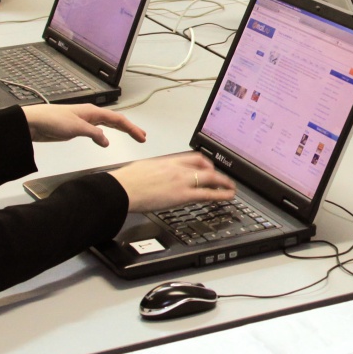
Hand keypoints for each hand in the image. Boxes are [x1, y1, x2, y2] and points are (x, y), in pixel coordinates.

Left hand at [23, 103, 148, 145]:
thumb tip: (106, 141)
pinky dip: (106, 134)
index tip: (142, 137)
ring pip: (108, 124)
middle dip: (130, 128)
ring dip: (120, 130)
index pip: (118, 120)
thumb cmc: (53, 120)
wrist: (34, 122)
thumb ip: (94, 133)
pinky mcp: (78, 129)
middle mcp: (91, 115)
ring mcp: (85, 121)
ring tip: (131, 135)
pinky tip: (106, 140)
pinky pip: (97, 131)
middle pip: (116, 121)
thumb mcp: (77, 128)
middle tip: (142, 136)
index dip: (131, 128)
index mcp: (93, 112)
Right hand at [109, 152, 236, 212]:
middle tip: (224, 179)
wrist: (122, 189)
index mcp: (167, 161)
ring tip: (231, 188)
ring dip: (223, 183)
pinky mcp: (182, 195)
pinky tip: (227, 196)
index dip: (205, 162)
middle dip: (217, 173)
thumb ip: (154, 171)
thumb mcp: (143, 168)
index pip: (193, 157)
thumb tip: (153, 175)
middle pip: (204, 166)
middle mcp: (177, 168)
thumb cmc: (126, 182)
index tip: (209, 166)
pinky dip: (220, 194)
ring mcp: (181, 181)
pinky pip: (207, 194)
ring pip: (210, 178)